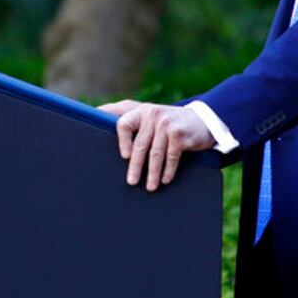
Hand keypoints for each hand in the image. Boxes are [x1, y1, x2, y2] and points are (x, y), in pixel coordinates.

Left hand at [97, 100, 213, 190]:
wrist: (201, 120)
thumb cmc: (167, 121)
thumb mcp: (148, 114)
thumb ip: (126, 113)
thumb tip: (96, 114)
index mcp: (140, 110)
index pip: (123, 123)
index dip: (122, 141)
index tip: (123, 156)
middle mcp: (152, 114)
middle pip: (139, 145)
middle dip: (135, 166)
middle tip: (131, 181)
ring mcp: (166, 123)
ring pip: (155, 154)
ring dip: (152, 173)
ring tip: (149, 187)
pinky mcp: (179, 133)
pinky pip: (171, 156)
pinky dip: (168, 170)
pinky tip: (165, 179)